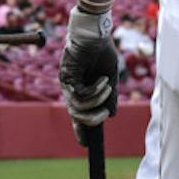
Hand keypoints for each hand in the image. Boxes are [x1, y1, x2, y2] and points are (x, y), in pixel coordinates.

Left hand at [58, 7, 118, 142]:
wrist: (96, 34)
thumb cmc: (102, 52)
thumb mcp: (110, 77)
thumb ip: (110, 96)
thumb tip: (111, 115)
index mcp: (81, 90)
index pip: (78, 114)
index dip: (81, 130)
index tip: (86, 145)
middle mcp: (71, 90)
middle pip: (77, 116)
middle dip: (93, 120)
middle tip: (105, 113)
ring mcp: (68, 84)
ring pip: (78, 108)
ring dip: (97, 101)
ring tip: (108, 87)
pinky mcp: (67, 77)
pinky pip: (81, 95)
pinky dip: (95, 92)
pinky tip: (103, 81)